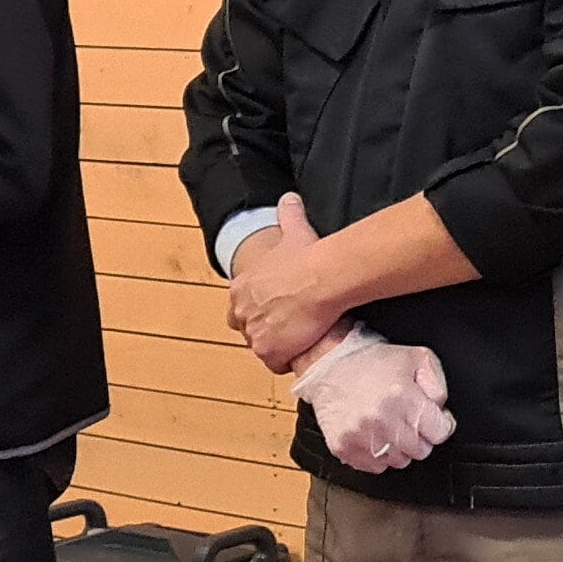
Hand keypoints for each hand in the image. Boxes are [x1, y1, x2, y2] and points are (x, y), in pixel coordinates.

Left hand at [231, 194, 350, 371]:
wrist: (322, 279)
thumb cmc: (308, 256)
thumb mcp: (293, 230)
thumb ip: (288, 214)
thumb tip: (290, 198)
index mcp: (241, 287)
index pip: (240, 307)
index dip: (259, 310)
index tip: (277, 310)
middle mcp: (241, 311)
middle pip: (248, 330)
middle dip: (266, 330)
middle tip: (291, 326)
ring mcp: (253, 333)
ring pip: (262, 347)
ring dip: (279, 345)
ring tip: (300, 338)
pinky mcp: (269, 352)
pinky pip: (277, 363)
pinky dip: (289, 359)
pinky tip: (304, 349)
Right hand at [292, 329, 453, 472]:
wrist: (328, 367)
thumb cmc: (372, 363)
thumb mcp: (415, 357)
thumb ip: (438, 383)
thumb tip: (441, 408)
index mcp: (402, 397)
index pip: (440, 433)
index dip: (440, 424)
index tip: (431, 417)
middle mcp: (382, 421)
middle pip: (421, 451)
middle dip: (419, 435)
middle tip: (407, 419)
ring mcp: (361, 438)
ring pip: (399, 461)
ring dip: (399, 447)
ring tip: (388, 425)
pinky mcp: (345, 449)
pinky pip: (375, 467)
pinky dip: (378, 455)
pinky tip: (373, 434)